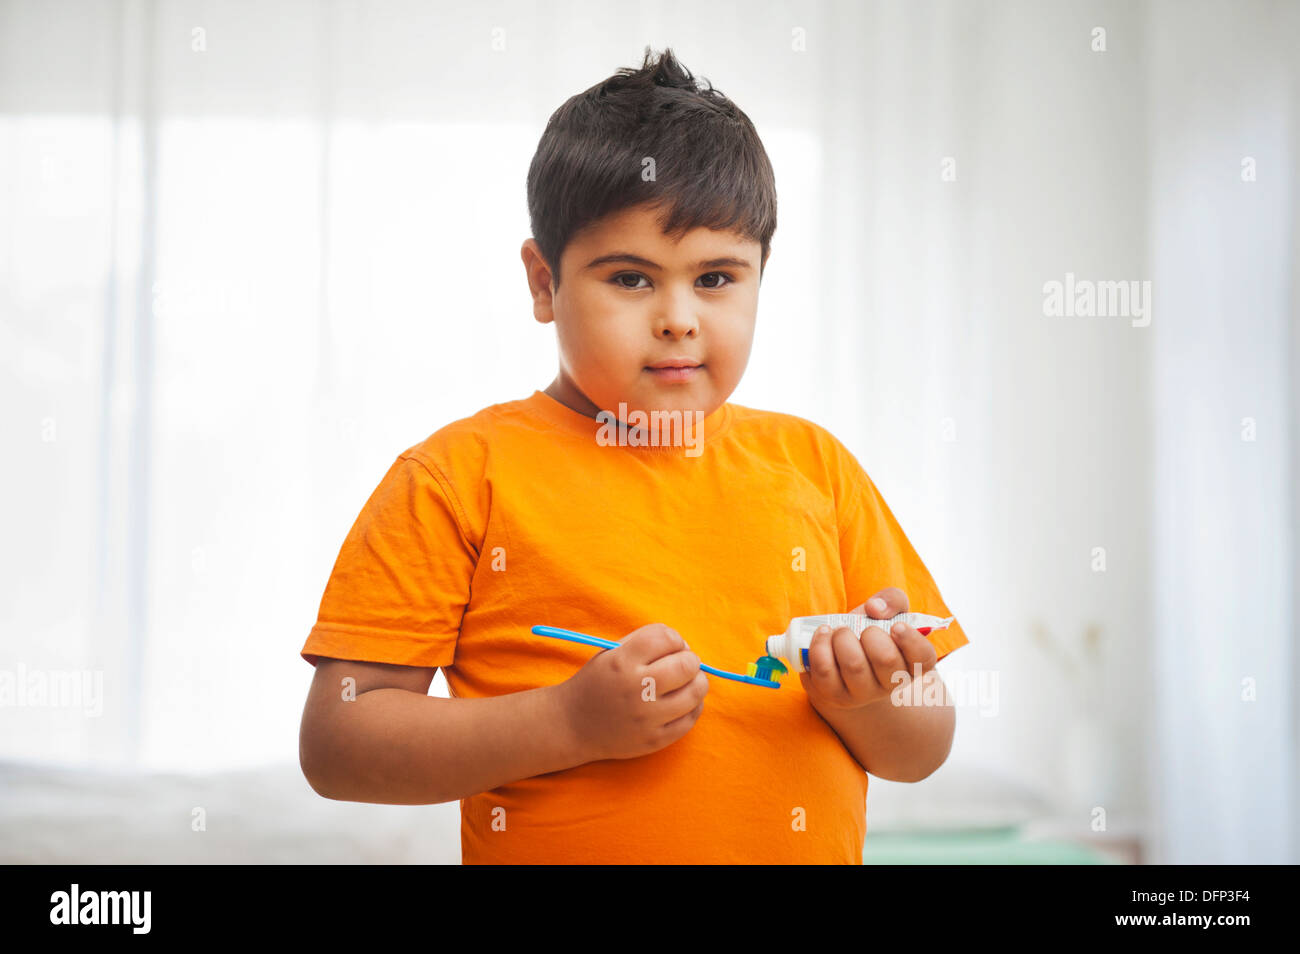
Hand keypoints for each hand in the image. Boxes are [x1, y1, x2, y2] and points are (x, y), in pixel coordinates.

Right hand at [558, 623, 708, 761]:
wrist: (572, 725)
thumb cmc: (597, 683)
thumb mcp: (611, 652)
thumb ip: (645, 641)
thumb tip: (684, 646)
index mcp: (622, 661)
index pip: (667, 638)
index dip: (675, 639)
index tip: (671, 646)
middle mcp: (636, 688)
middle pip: (687, 665)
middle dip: (690, 659)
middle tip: (683, 663)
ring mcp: (647, 717)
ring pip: (695, 692)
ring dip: (697, 682)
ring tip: (686, 682)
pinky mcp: (655, 740)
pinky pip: (691, 719)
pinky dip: (694, 706)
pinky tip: (684, 701)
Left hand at [798, 587, 937, 711]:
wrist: (841, 659)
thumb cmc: (871, 633)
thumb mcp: (888, 612)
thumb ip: (891, 600)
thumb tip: (875, 607)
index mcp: (911, 663)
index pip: (923, 658)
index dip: (911, 640)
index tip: (896, 626)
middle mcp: (891, 684)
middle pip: (885, 659)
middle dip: (870, 634)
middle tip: (862, 629)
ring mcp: (861, 694)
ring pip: (853, 665)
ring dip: (842, 637)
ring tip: (840, 631)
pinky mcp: (833, 695)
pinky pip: (824, 670)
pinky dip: (820, 644)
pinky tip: (824, 635)